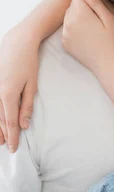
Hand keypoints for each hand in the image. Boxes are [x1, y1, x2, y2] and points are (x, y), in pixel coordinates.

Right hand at [0, 27, 38, 151]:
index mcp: (8, 94)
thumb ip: (27, 106)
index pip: (9, 122)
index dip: (12, 136)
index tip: (14, 148)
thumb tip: (24, 125)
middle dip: (3, 135)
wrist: (17, 42)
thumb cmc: (28, 62)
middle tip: (7, 148)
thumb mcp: (32, 85)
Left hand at [62, 0, 113, 77]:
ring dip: (76, 15)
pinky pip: (67, 29)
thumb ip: (94, 1)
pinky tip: (87, 34)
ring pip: (68, 17)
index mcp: (80, 13)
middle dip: (80, 3)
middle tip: (95, 10)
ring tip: (91, 24)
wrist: (108, 66)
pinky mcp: (65, 43)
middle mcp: (68, 22)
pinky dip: (74, 28)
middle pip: (71, 4)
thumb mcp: (108, 19)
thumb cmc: (113, 42)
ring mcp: (65, 34)